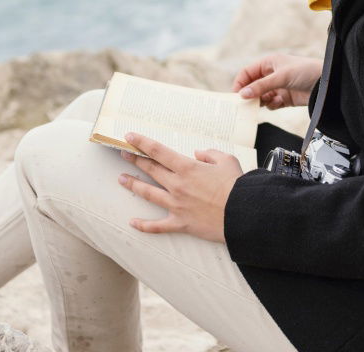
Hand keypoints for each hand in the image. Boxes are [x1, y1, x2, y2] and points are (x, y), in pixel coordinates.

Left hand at [117, 131, 242, 242]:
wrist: (242, 214)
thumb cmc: (236, 186)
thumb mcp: (226, 160)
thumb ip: (210, 154)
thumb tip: (198, 154)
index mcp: (187, 168)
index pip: (158, 151)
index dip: (142, 142)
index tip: (130, 136)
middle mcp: (177, 185)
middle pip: (150, 169)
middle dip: (135, 159)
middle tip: (123, 153)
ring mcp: (176, 205)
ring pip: (148, 194)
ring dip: (133, 185)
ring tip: (121, 178)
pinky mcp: (180, 223)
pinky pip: (157, 226)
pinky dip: (144, 225)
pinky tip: (132, 222)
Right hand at [232, 52, 322, 108]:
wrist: (326, 84)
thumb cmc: (305, 71)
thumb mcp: (281, 76)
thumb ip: (261, 86)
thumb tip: (243, 94)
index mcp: (269, 63)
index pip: (247, 72)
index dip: (240, 83)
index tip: (236, 96)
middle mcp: (272, 74)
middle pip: (253, 86)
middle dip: (249, 95)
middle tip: (245, 105)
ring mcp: (278, 86)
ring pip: (261, 97)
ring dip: (261, 101)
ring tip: (265, 103)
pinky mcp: (285, 98)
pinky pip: (271, 104)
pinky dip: (272, 105)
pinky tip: (278, 103)